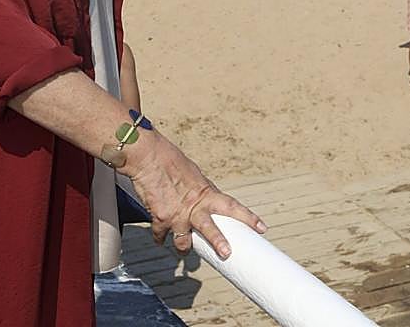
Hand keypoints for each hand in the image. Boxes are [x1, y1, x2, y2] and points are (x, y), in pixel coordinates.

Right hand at [123, 133, 265, 258]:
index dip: (248, 218)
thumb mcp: (193, 174)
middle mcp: (193, 206)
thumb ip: (202, 191)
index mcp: (206, 193)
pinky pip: (160, 235)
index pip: (232, 206)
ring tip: (184, 252)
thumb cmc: (169, 160)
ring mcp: (177, 214)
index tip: (262, 228)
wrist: (147, 156)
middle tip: (227, 253)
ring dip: (184, 248)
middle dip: (219, 242)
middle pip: (210, 228)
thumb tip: (208, 202)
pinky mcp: (160, 218)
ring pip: (183, 241)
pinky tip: (160, 240)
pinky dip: (160, 238)